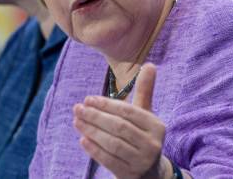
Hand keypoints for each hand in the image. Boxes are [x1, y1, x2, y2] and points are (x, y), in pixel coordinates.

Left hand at [73, 63, 171, 178]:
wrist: (150, 172)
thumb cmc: (142, 135)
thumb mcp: (146, 114)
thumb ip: (145, 91)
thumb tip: (149, 64)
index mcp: (156, 126)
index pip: (128, 112)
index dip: (106, 104)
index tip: (87, 99)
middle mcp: (152, 144)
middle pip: (119, 127)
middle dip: (95, 116)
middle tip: (77, 108)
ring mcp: (142, 161)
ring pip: (113, 144)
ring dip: (91, 131)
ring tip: (76, 121)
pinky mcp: (130, 175)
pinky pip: (109, 160)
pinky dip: (94, 150)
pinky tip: (82, 139)